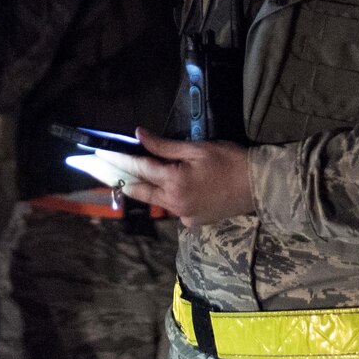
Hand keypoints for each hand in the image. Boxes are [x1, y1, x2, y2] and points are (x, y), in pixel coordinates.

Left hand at [113, 129, 256, 227]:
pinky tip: (174, 189)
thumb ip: (164, 146)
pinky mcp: (193, 222)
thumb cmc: (229, 160)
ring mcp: (183, 215)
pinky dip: (169, 198)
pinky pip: (174, 209)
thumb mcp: (196, 148)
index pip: (138, 169)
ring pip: (156, 201)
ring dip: (145, 189)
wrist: (258, 186)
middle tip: (101, 171)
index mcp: (174, 182)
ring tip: (131, 177)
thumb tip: (139, 135)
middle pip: (140, 191)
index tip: (100, 156)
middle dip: (121, 179)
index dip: (118, 161)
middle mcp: (174, 203)